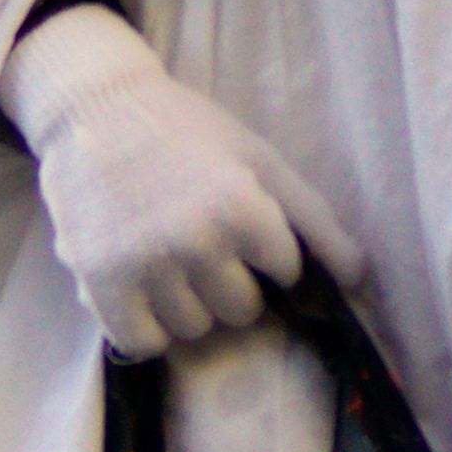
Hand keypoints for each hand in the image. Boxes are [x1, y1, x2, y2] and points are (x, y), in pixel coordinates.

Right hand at [0, 1, 363, 356]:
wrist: (94, 107)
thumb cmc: (187, 131)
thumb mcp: (259, 159)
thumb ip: (313, 218)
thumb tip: (358, 278)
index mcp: (241, 207)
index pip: (285, 271)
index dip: (269, 250)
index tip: (241, 223)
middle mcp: (195, 241)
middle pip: (242, 309)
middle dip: (231, 282)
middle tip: (203, 243)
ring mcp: (145, 266)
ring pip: (193, 329)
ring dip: (189, 304)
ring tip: (169, 261)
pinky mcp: (99, 284)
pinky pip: (141, 343)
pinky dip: (146, 327)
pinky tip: (143, 291)